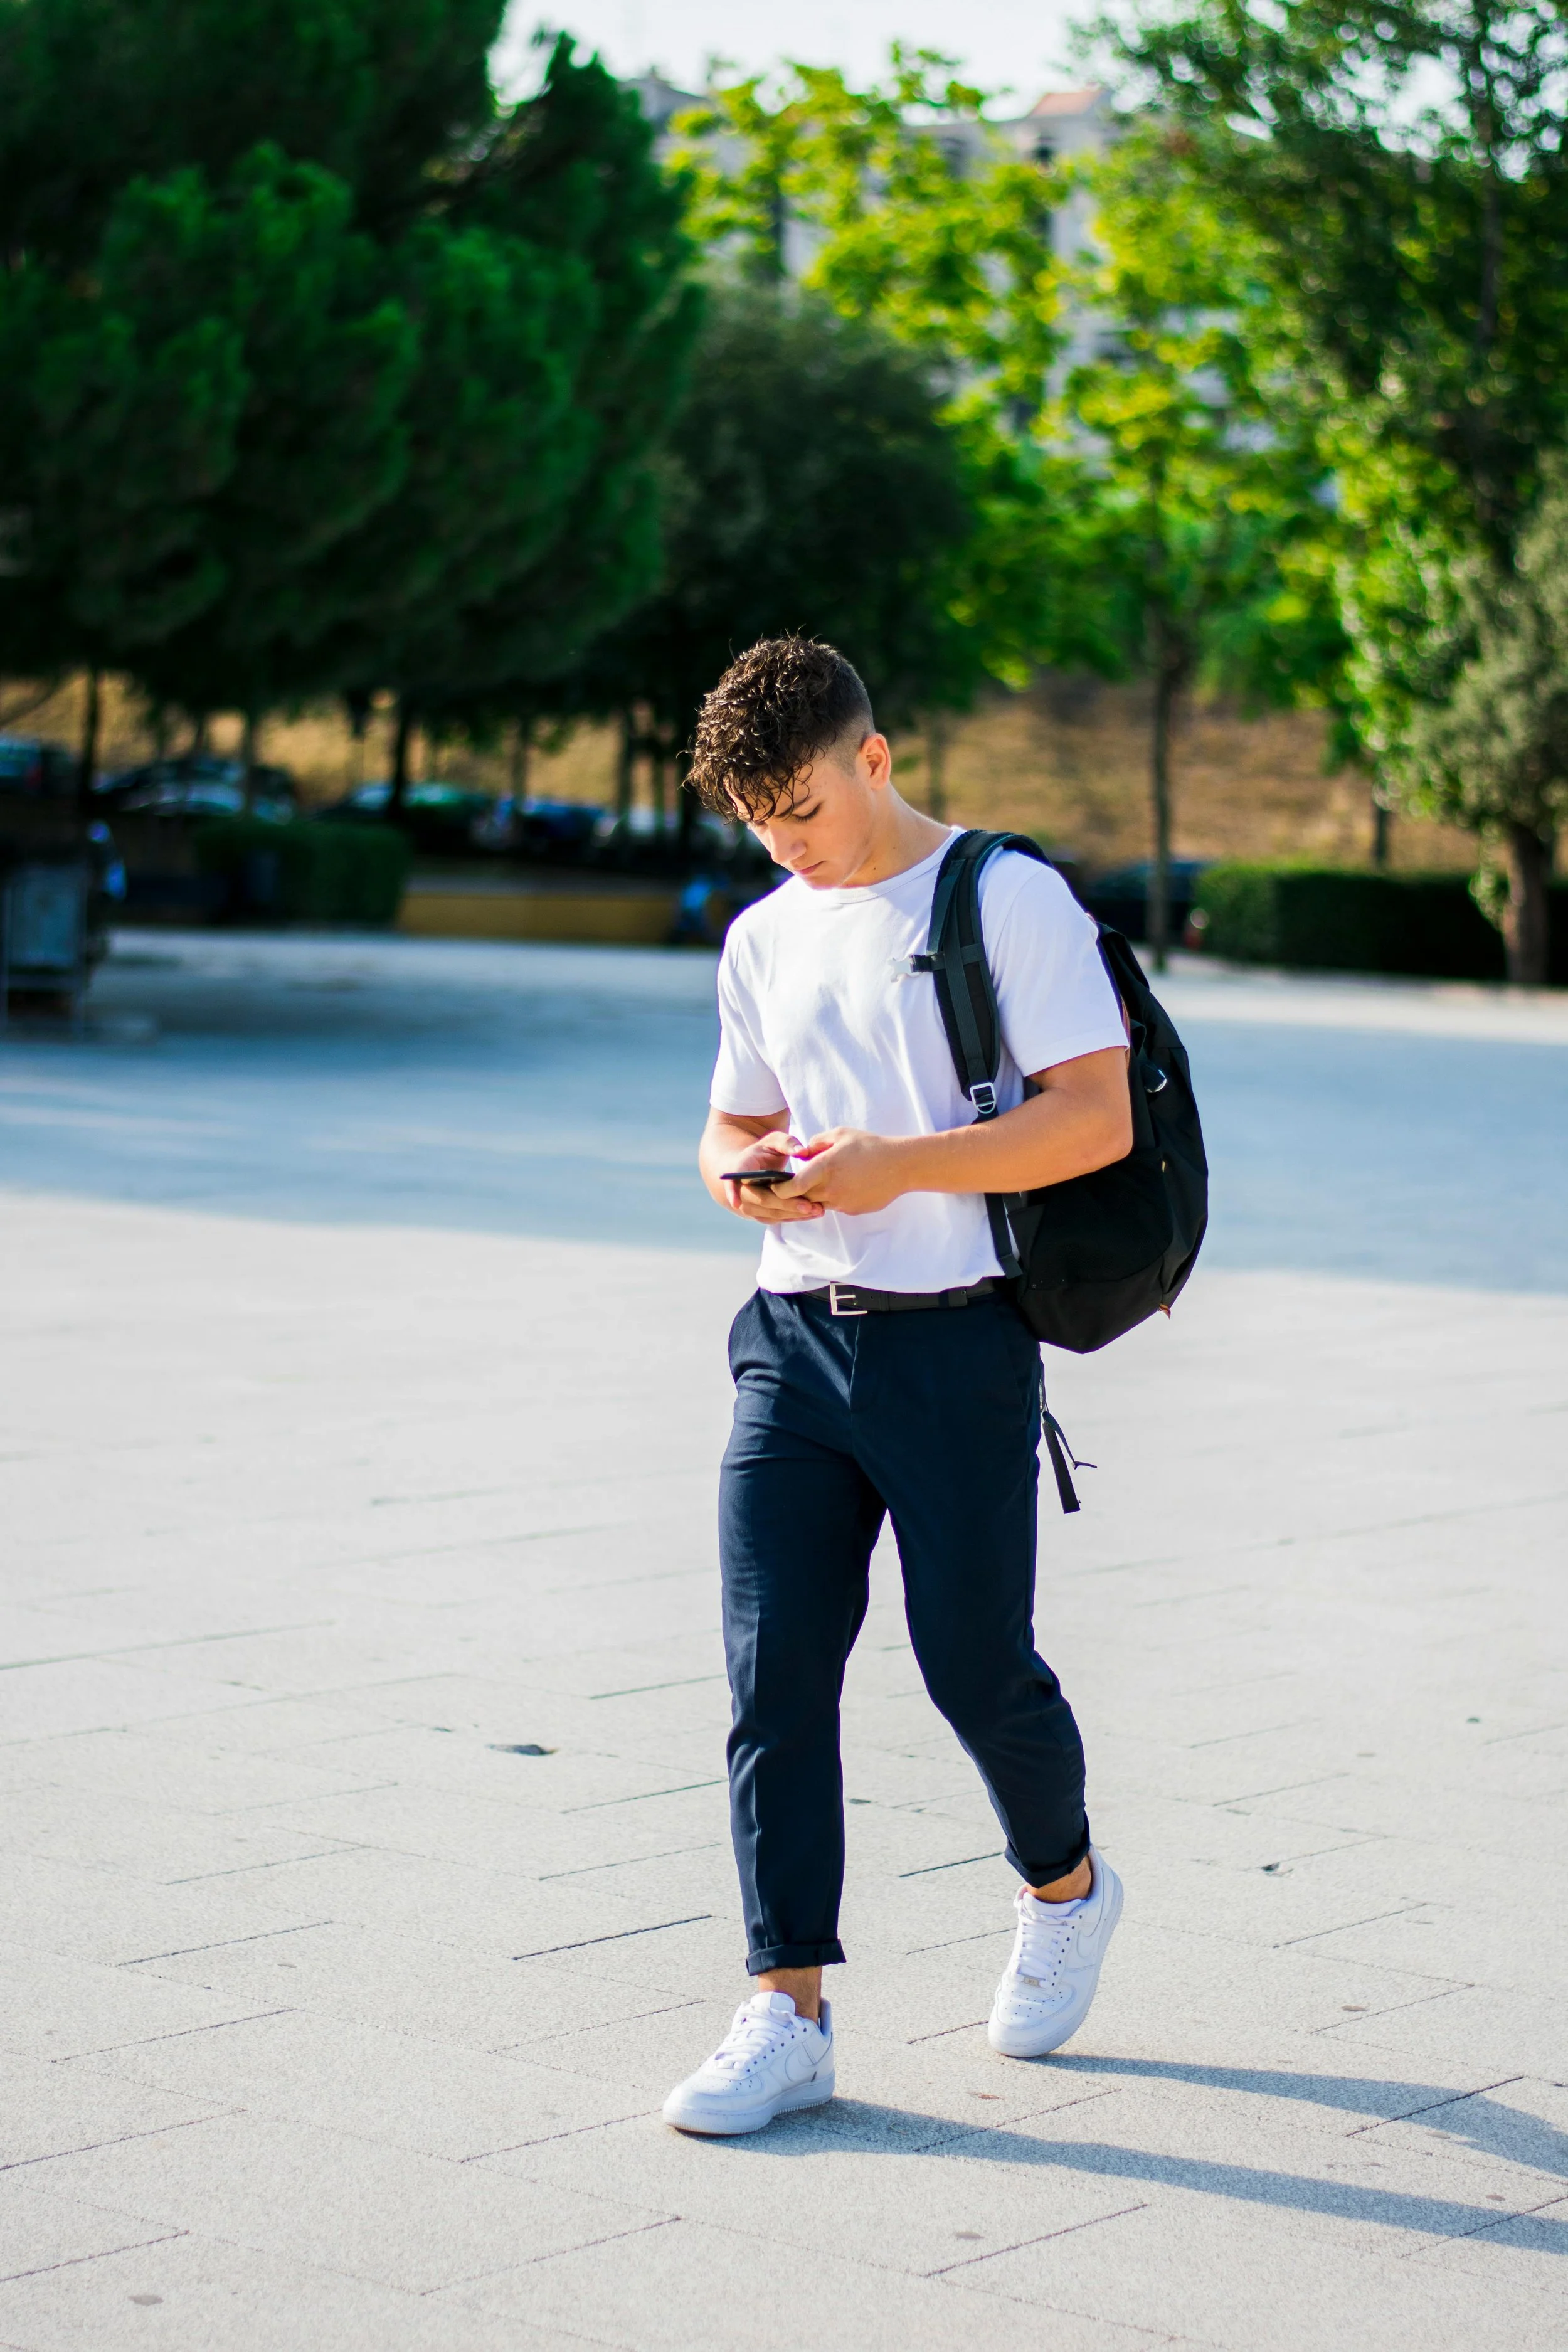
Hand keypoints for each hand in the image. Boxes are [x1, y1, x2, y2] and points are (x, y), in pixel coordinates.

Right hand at [721, 1132, 825, 1223]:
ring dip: (793, 1214)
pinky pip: (777, 1219)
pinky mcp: (761, 1215)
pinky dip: (794, 1217)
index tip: (735, 1202)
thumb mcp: (773, 1140)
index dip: (732, 1192)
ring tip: (817, 1210)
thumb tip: (803, 1152)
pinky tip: (812, 1213)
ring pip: (770, 1214)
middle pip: (762, 1200)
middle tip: (809, 1205)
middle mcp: (742, 1191)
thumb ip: (787, 1142)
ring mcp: (750, 1205)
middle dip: (786, 1204)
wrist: (750, 1169)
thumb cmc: (762, 1152)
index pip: (734, 1181)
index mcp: (740, 1169)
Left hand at [783, 1128, 910, 1215]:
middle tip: (795, 1183)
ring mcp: (843, 1202)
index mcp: (825, 1167)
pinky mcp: (853, 1210)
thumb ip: (817, 1143)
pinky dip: (835, 1197)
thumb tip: (802, 1153)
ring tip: (828, 1179)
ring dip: (817, 1194)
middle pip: (803, 1197)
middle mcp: (831, 1189)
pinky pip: (836, 1205)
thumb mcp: (841, 1134)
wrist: (901, 1165)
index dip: (780, 1189)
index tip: (774, 1186)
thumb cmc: (870, 1145)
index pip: (793, 1186)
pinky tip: (848, 1184)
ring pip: (819, 1202)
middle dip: (797, 1192)